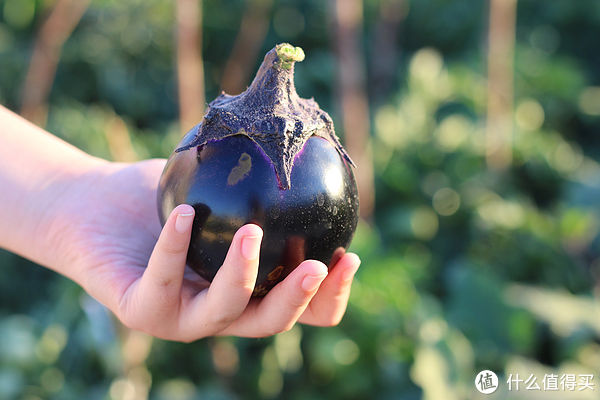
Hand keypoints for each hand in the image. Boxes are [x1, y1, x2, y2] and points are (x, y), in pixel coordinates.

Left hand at [54, 159, 359, 341]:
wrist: (94, 207)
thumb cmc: (161, 199)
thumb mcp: (217, 186)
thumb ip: (258, 180)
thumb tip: (305, 137)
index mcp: (246, 291)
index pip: (301, 308)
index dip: (331, 296)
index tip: (348, 256)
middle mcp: (219, 312)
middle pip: (272, 322)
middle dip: (300, 300)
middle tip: (317, 265)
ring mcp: (180, 318)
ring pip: (225, 312)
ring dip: (244, 275)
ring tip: (253, 233)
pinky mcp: (140, 312)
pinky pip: (163, 282)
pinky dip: (175, 246)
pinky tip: (184, 214)